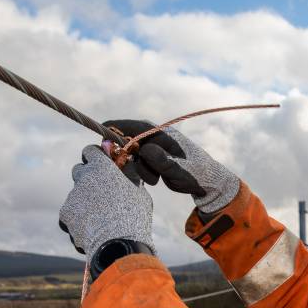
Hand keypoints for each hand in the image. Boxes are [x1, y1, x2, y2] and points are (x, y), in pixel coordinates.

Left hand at [59, 144, 154, 260]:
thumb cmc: (134, 217)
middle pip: (79, 170)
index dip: (95, 156)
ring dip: (84, 202)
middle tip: (99, 190)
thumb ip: (130, 180)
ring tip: (99, 219)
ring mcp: (72, 196)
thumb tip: (130, 173)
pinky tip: (91, 229)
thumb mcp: (139, 193)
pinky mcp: (65, 214)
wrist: (118, 243)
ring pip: (75, 195)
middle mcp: (84, 178)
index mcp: (102, 167)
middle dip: (87, 177)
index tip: (101, 162)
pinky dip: (77, 220)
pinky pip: (69, 214)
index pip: (90, 151)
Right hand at [104, 119, 240, 213]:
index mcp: (161, 133)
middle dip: (126, 157)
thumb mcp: (180, 169)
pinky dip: (141, 173)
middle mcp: (154, 137)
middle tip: (130, 169)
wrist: (206, 182)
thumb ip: (162, 160)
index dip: (113, 130)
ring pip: (131, 156)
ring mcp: (152, 148)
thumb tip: (145, 150)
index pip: (130, 126)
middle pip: (126, 141)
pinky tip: (156, 179)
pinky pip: (137, 164)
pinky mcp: (151, 159)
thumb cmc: (196, 173)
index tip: (102, 137)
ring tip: (156, 179)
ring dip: (138, 169)